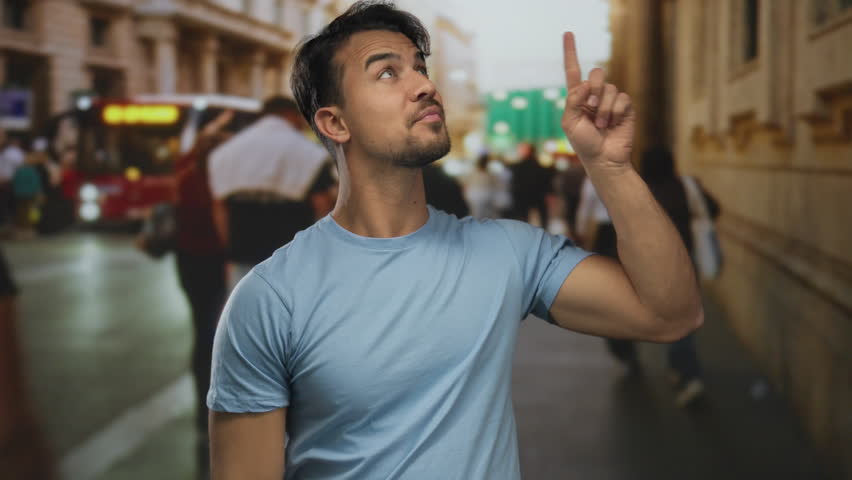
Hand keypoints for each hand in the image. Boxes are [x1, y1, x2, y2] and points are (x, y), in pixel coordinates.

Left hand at [561, 33, 634, 168]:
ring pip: (610, 88)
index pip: (573, 71)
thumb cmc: (584, 144)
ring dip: (604, 108)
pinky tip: (613, 124)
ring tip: (602, 125)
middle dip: (594, 88)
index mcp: (578, 98)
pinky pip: (622, 98)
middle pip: (596, 73)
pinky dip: (615, 111)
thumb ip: (573, 101)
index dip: (570, 52)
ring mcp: (611, 100)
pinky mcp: (625, 107)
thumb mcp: (570, 123)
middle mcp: (594, 95)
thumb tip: (584, 85)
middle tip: (591, 107)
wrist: (604, 159)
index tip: (567, 33)